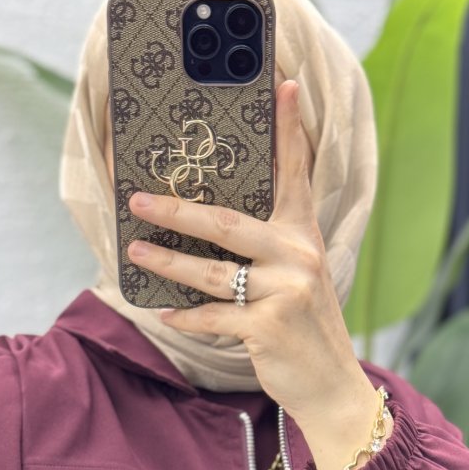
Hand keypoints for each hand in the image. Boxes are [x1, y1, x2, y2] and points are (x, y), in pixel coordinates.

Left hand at [123, 79, 371, 429]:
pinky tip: (164, 313)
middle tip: (138, 200)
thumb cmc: (305, 329)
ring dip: (168, 263)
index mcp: (303, 237)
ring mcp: (284, 292)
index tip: (283, 85)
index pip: (295, 174)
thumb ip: (271, 249)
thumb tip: (214, 228)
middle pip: (226, 222)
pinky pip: (213, 316)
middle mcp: (297, 257)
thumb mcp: (300, 278)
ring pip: (212, 272)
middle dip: (177, 210)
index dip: (288, 130)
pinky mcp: (268, 328)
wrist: (331, 384)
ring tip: (136, 252)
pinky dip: (186, 317)